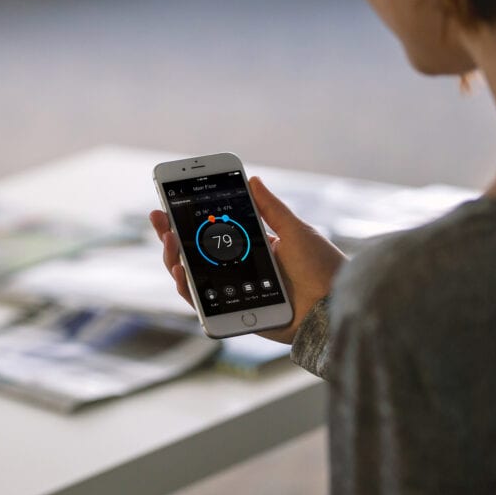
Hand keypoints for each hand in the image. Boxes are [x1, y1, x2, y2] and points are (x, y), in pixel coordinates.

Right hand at [149, 176, 345, 344]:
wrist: (335, 306)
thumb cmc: (323, 269)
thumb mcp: (296, 230)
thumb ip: (270, 208)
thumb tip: (253, 179)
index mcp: (253, 250)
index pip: (212, 233)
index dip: (189, 220)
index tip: (171, 201)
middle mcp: (238, 272)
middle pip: (194, 254)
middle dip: (171, 235)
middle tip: (159, 216)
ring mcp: (232, 293)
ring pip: (191, 277)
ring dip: (174, 257)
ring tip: (170, 239)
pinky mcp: (232, 315)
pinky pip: (201, 303)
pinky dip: (186, 288)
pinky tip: (180, 269)